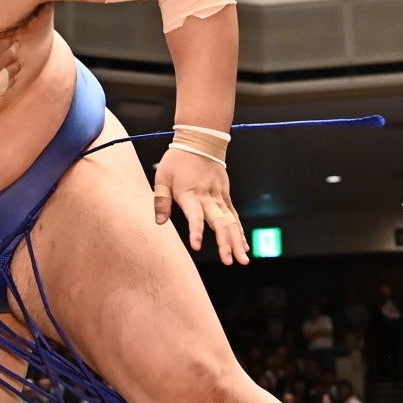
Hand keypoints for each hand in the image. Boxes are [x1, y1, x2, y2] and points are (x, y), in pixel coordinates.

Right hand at [0, 33, 22, 114]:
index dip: (6, 41)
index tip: (11, 37)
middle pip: (6, 59)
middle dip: (13, 51)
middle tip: (18, 45)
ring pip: (8, 75)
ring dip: (15, 67)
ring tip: (21, 62)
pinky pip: (3, 88)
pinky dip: (10, 82)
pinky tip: (13, 80)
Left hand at [152, 147, 249, 263]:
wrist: (201, 141)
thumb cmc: (178, 160)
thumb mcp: (162, 177)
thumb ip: (161, 200)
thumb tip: (159, 222)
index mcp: (189, 194)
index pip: (194, 216)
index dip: (195, 231)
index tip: (196, 246)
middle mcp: (207, 197)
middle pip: (219, 223)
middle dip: (225, 243)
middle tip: (230, 261)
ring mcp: (219, 196)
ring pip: (231, 222)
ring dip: (237, 241)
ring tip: (243, 260)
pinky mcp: (225, 195)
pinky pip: (234, 215)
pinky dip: (239, 230)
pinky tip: (243, 245)